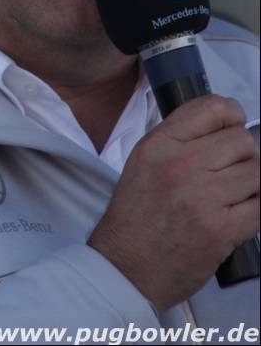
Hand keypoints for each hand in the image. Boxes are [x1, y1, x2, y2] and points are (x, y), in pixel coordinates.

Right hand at [88, 95, 259, 311]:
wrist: (126, 266)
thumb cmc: (136, 213)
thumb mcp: (144, 160)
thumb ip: (180, 137)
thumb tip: (225, 126)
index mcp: (160, 144)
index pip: (212, 108)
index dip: (232, 115)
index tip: (232, 128)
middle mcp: (181, 165)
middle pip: (242, 140)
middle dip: (243, 154)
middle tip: (230, 170)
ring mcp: (203, 198)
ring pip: (256, 172)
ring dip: (250, 183)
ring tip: (233, 194)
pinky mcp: (221, 231)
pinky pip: (260, 207)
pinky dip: (253, 209)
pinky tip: (236, 214)